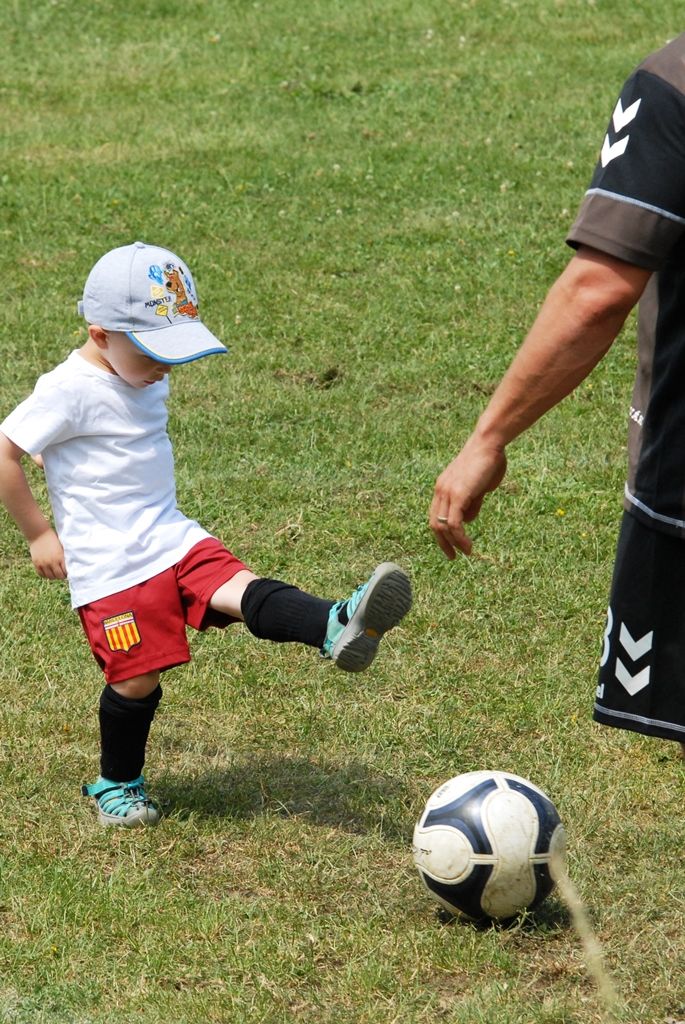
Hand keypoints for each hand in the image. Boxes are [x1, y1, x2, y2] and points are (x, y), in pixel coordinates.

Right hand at [29, 528, 66, 578]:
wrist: (39, 534)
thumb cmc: (53, 539)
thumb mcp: (61, 548)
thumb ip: (64, 557)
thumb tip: (69, 565)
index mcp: (60, 557)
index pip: (65, 571)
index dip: (67, 573)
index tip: (68, 572)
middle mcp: (51, 562)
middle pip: (58, 576)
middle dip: (61, 576)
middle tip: (62, 574)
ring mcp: (43, 563)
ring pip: (50, 577)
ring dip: (54, 576)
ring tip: (55, 573)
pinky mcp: (36, 563)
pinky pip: (41, 574)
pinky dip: (45, 575)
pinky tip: (48, 572)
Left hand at [430, 437, 506, 558]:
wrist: (489, 443)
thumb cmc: (488, 461)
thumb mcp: (478, 487)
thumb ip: (472, 502)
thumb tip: (469, 519)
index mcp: (443, 487)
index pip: (436, 515)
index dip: (442, 533)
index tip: (451, 545)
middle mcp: (441, 490)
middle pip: (435, 523)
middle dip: (443, 543)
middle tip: (454, 556)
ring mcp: (447, 492)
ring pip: (443, 526)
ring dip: (453, 543)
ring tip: (466, 552)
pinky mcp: (458, 494)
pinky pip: (454, 523)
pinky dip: (459, 538)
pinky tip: (468, 545)